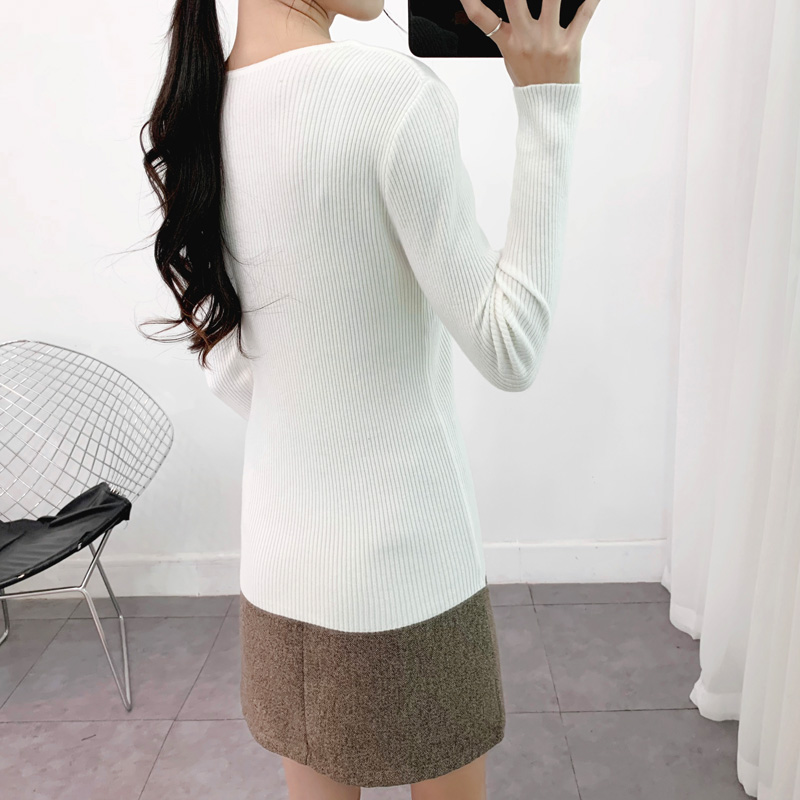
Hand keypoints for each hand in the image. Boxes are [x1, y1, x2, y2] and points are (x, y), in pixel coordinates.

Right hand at [458, 0, 601, 85]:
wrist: (548, 107)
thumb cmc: (531, 79)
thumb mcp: (510, 56)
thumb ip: (507, 29)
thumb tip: (505, 5)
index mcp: (509, 42)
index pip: (481, 17)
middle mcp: (526, 40)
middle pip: (515, 0)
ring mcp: (549, 42)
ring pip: (552, 0)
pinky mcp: (571, 46)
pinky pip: (584, 15)